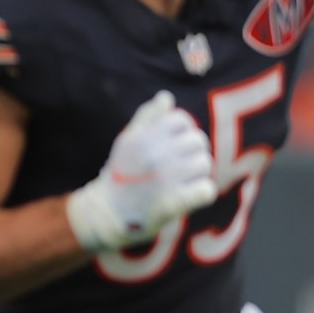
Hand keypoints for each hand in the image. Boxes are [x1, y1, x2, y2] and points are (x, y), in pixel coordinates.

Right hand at [65, 90, 217, 252]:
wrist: (107, 214)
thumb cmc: (120, 175)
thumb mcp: (127, 141)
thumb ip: (147, 117)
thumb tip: (166, 97)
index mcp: (145, 138)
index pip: (182, 121)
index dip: (184, 131)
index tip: (176, 145)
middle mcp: (156, 156)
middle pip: (198, 141)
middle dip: (193, 152)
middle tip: (182, 166)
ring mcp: (166, 179)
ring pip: (205, 164)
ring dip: (198, 173)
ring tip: (184, 181)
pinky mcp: (174, 203)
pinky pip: (206, 190)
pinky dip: (202, 194)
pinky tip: (190, 196)